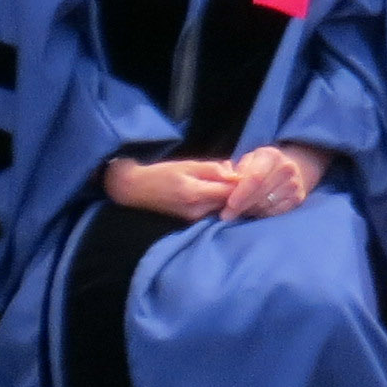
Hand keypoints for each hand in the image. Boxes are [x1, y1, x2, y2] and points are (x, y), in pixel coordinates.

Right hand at [104, 156, 236, 219]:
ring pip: (223, 207)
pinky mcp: (193, 221)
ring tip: (229, 182)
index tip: (250, 173)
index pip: (231, 192)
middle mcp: (197, 210)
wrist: (136, 190)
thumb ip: (213, 169)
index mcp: (196, 193)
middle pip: (230, 202)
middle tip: (243, 176)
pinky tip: (217, 191)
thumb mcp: (188, 165)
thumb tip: (236, 174)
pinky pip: (214, 210)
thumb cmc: (162, 173)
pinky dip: (219, 201)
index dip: (244, 183)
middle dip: (238, 190)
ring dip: (229, 196)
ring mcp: (195, 218)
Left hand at [220, 143, 326, 220]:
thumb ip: (236, 170)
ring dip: (250, 210)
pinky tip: (254, 210)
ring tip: (240, 210)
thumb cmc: (261, 165)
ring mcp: (295, 184)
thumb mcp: (248, 160)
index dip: (241, 193)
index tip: (229, 204)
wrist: (291, 167)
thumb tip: (227, 183)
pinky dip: (261, 214)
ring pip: (267, 205)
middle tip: (227, 214)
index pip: (255, 177)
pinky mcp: (298, 198)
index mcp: (271, 156)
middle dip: (241, 206)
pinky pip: (275, 212)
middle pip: (261, 194)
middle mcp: (287, 169)